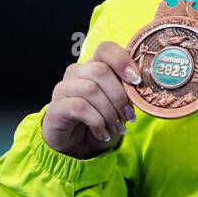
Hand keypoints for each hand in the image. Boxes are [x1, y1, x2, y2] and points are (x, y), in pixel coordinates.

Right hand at [41, 41, 140, 158]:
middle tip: (128, 117)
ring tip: (116, 128)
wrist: (77, 146)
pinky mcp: (56, 107)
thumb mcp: (119, 105)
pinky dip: (97, 122)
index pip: (106, 49)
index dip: (123, 61)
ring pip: (91, 90)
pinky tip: (102, 133)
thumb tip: (141, 87)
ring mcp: (63, 89)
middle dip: (119, 96)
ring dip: (109, 112)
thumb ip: (127, 92)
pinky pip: (80, 107)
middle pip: (100, 70)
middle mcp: (76, 73)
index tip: (137, 81)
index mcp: (94, 66)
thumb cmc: (100, 121)